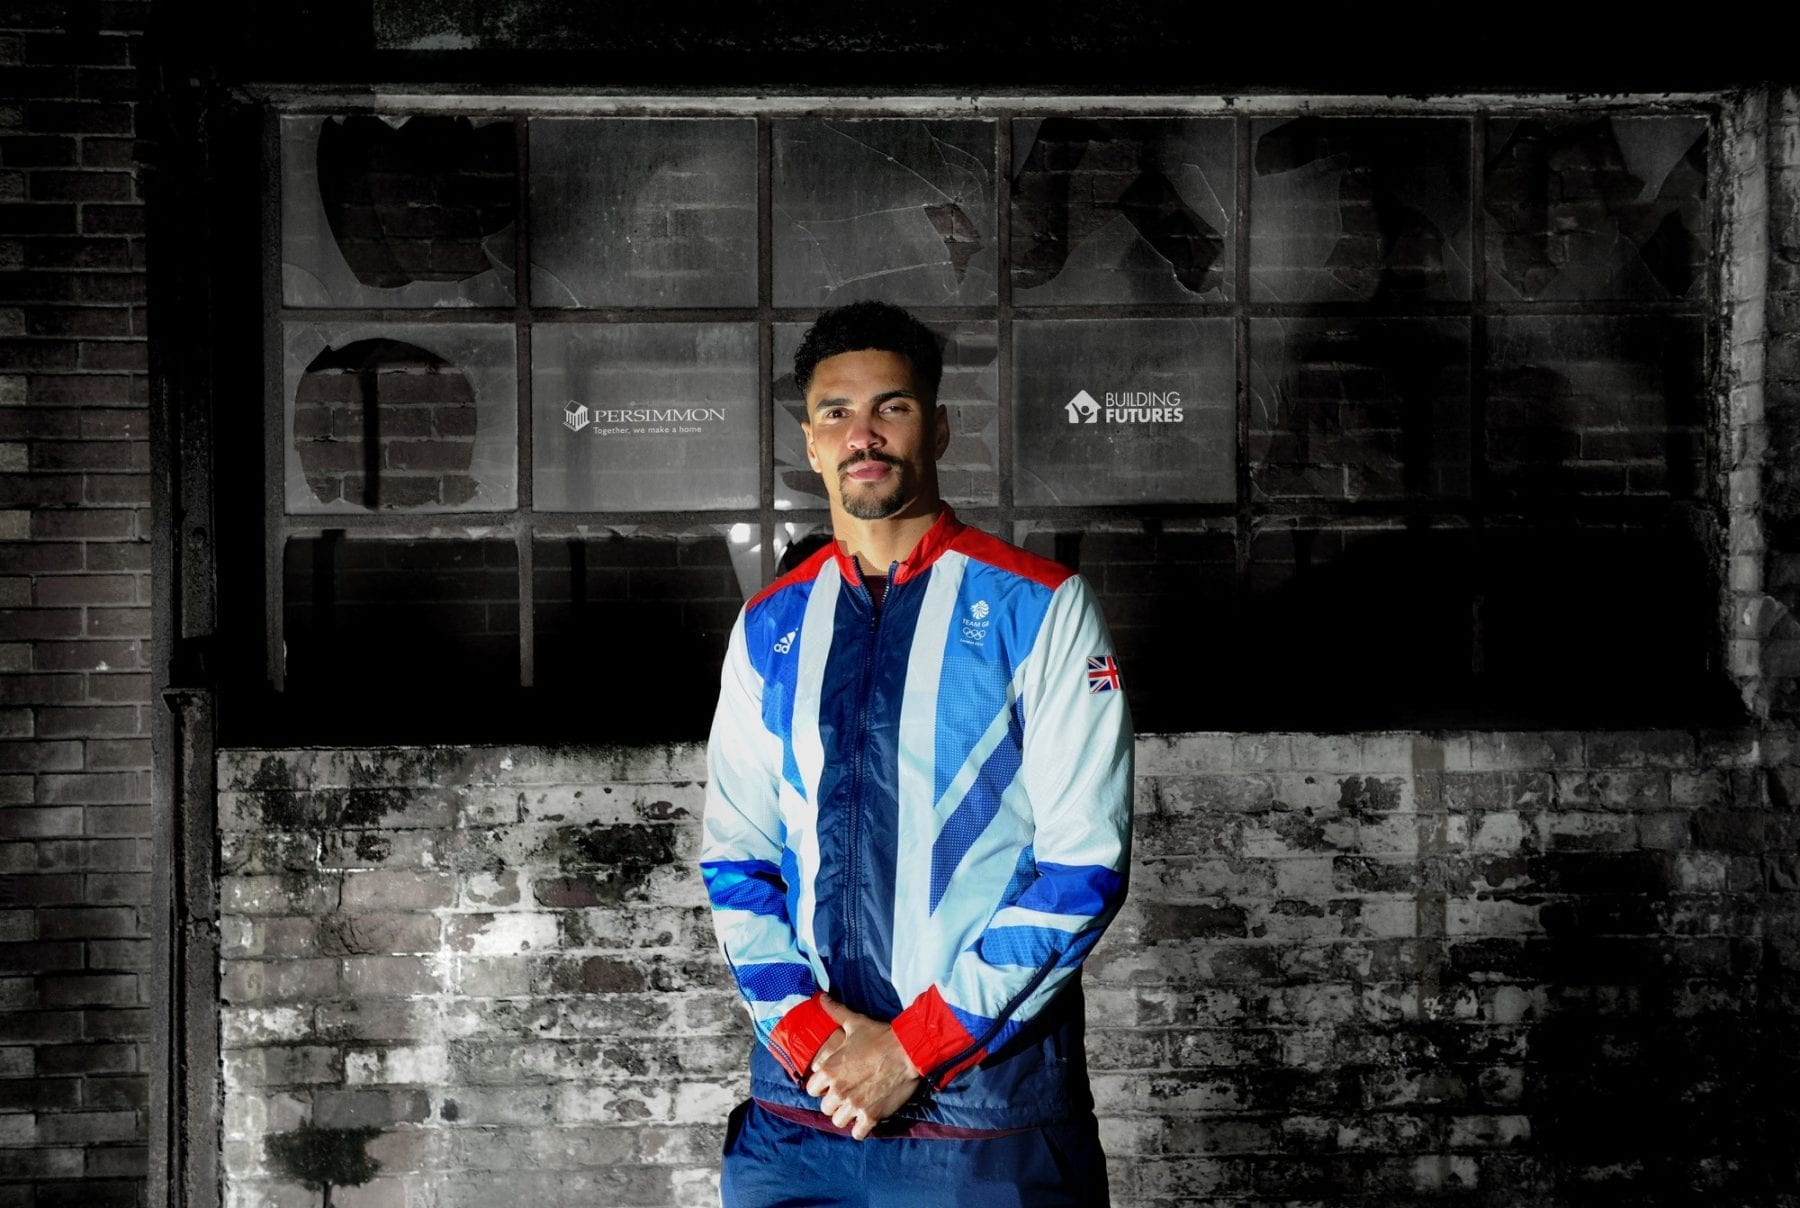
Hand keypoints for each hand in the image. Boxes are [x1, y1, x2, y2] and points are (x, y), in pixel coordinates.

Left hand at [803, 999, 921, 1139]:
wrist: (908, 1051)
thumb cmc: (880, 1036)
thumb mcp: (854, 1022)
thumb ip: (834, 1011)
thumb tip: (821, 997)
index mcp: (829, 1069)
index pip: (812, 1089)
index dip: (822, 1086)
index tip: (833, 1082)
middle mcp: (838, 1090)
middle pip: (825, 1108)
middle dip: (835, 1102)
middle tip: (847, 1094)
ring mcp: (854, 1104)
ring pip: (838, 1121)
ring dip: (846, 1116)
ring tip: (856, 1107)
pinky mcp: (871, 1115)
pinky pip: (857, 1133)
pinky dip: (861, 1129)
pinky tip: (867, 1118)